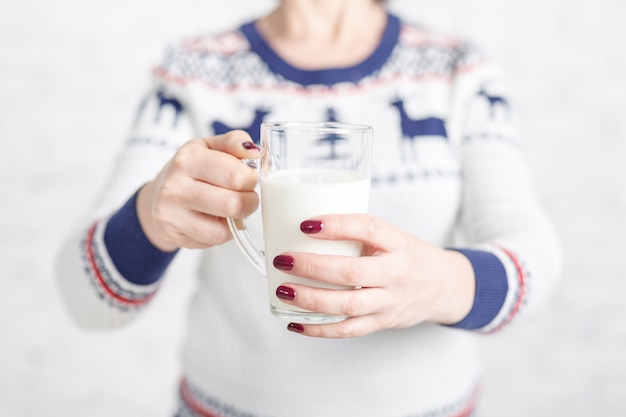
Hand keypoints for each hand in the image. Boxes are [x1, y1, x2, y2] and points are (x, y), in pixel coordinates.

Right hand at [137, 130, 259, 251]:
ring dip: (235, 221)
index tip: (248, 178)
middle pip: (232, 205)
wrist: (156, 195)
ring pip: (223, 230)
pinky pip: (212, 242)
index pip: (235, 176)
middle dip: (249, 202)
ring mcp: (171, 214)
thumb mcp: (209, 147)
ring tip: (229, 209)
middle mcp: (175, 187)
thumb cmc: (189, 170)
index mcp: (187, 160)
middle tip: (245, 196)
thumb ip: (234, 142)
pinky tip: (214, 220)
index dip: (251, 179)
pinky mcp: (173, 235)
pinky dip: (221, 233)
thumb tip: (254, 151)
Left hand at [273, 214, 475, 337]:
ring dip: (311, 299)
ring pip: (348, 306)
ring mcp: (389, 301)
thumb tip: (303, 226)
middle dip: (312, 267)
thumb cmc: (408, 255)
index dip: (336, 226)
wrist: (444, 286)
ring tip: (283, 290)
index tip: (305, 224)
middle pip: (352, 272)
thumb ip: (357, 232)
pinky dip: (319, 329)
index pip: (369, 229)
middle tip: (283, 260)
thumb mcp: (392, 235)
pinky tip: (295, 322)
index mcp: (398, 242)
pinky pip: (348, 330)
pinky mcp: (382, 323)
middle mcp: (396, 273)